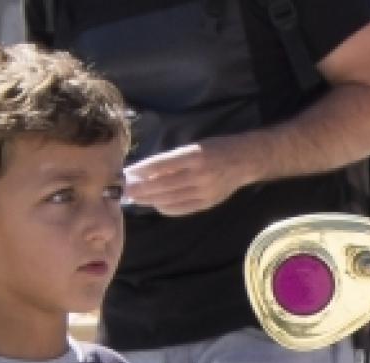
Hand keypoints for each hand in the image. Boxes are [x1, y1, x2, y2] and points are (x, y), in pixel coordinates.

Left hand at [123, 140, 251, 217]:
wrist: (244, 162)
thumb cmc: (216, 149)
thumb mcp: (194, 146)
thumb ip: (173, 159)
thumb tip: (147, 170)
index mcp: (194, 155)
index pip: (161, 164)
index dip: (142, 170)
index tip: (127, 173)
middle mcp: (199, 175)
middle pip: (163, 184)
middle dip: (141, 188)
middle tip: (124, 190)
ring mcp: (204, 191)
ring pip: (170, 198)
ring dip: (150, 199)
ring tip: (135, 199)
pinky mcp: (207, 203)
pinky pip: (182, 208)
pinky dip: (166, 208)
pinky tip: (156, 205)